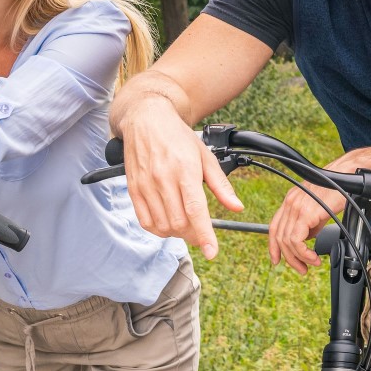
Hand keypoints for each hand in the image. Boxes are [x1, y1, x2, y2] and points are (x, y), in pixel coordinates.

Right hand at [117, 100, 243, 258]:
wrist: (147, 119)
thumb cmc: (178, 136)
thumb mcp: (205, 156)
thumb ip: (221, 185)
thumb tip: (236, 207)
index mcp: (185, 170)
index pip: (196, 210)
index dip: (204, 235)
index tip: (211, 251)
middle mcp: (163, 179)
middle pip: (180, 223)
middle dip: (193, 234)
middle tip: (201, 232)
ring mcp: (146, 185)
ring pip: (162, 225)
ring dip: (176, 233)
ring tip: (185, 225)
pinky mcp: (133, 189)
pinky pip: (145, 221)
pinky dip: (158, 229)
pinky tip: (167, 223)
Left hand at [267, 180, 347, 274]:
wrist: (347, 178)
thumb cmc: (337, 189)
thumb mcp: (319, 208)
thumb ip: (311, 224)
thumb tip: (309, 238)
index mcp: (291, 200)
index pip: (274, 226)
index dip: (273, 246)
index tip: (277, 259)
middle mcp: (290, 203)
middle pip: (279, 236)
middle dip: (288, 257)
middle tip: (301, 268)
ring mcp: (296, 207)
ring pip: (287, 241)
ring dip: (299, 258)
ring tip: (312, 263)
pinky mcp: (305, 213)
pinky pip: (296, 240)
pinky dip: (304, 253)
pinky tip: (313, 256)